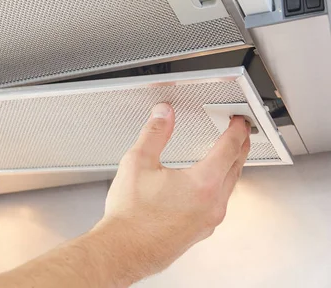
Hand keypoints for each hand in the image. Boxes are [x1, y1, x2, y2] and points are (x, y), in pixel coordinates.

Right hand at [98, 103, 250, 281]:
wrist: (123, 249)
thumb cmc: (130, 215)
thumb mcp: (138, 162)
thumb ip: (155, 133)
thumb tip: (164, 114)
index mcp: (203, 183)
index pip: (229, 148)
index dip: (236, 130)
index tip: (239, 121)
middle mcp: (213, 203)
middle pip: (236, 168)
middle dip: (240, 147)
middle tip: (240, 134)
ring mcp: (209, 220)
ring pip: (230, 188)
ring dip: (231, 168)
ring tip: (226, 157)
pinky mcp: (201, 231)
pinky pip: (219, 204)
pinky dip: (219, 187)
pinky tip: (206, 186)